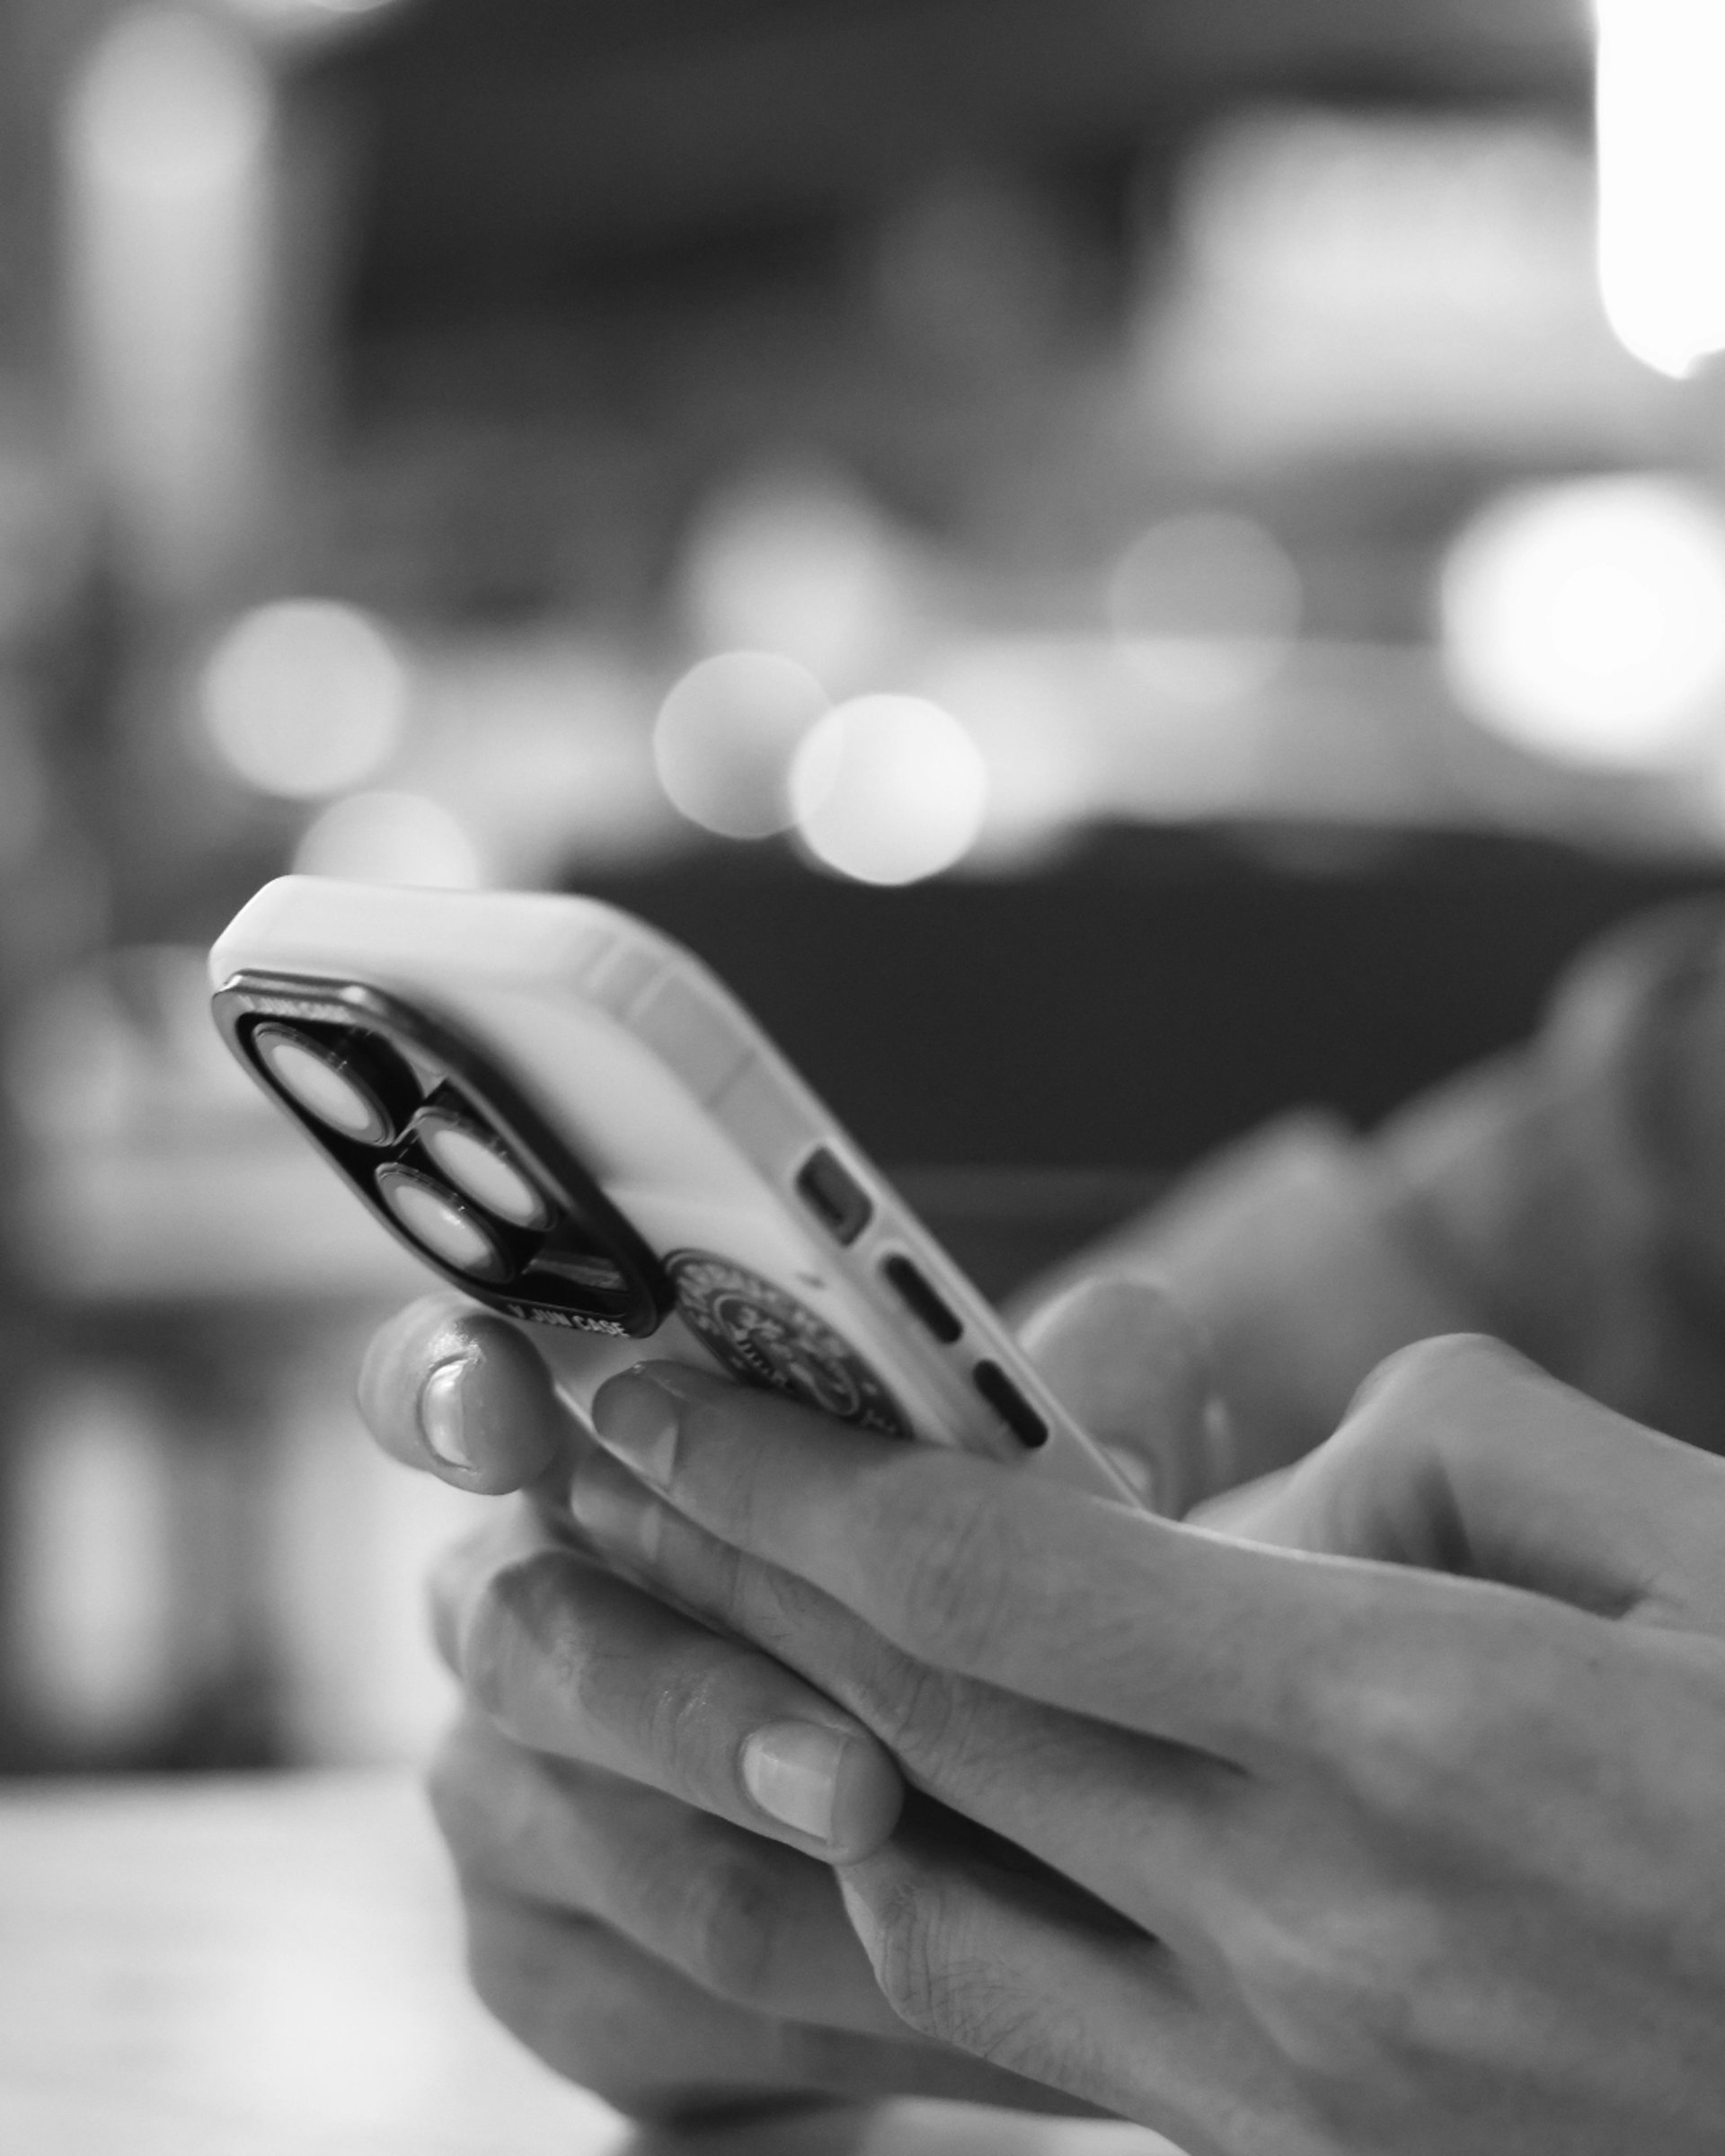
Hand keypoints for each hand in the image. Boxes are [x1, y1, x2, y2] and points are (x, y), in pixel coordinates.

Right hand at [356, 1282, 1207, 2123]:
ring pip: (622, 1861)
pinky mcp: (549, 1972)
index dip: (450, 1386)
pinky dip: (835, 2025)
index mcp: (580, 1441)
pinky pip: (668, 2019)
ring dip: (803, 1902)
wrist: (982, 1770)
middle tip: (858, 1781)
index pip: (443, 1384)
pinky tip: (970, 2013)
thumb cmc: (995, 1554)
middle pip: (541, 1646)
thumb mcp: (1045, 1445)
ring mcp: (502, 1800)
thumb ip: (1085, 1382)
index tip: (506, 1407)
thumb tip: (1109, 1445)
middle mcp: (502, 1609)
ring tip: (971, 1919)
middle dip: (706, 1714)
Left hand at [568, 1335, 1724, 2155]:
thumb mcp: (1689, 1536)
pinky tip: (848, 1811)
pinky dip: (897, 1901)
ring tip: (629, 1645)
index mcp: (1410, 1727)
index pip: (987, 1579)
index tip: (650, 1392)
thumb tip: (1228, 1501)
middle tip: (562, 1488)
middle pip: (909, 1729)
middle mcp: (1311, 1931)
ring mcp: (1292, 2087)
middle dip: (705, 1586)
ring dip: (748, 1758)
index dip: (785, 1476)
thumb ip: (1426, 1459)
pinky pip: (1019, 2028)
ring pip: (918, 1904)